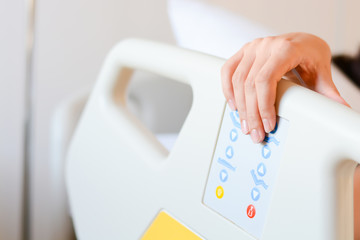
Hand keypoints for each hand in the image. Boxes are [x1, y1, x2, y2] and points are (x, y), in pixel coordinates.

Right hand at [221, 32, 348, 142]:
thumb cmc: (309, 53)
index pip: (265, 80)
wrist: (300, 40)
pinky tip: (234, 106)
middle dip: (252, 114)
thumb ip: (326, 91)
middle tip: (256, 133)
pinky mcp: (242, 53)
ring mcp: (251, 48)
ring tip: (246, 126)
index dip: (264, 105)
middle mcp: (264, 46)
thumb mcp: (320, 71)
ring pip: (237, 81)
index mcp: (284, 49)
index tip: (268, 125)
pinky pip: (227, 71)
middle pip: (249, 85)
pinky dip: (227, 90)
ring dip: (240, 107)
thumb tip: (339, 108)